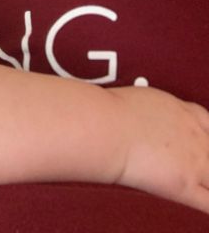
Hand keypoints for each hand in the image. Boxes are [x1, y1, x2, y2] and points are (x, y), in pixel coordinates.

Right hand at [108, 85, 208, 212]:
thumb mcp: (144, 100)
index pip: (208, 124)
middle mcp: (196, 137)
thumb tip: (149, 117)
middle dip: (205, 157)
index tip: (200, 141)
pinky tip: (201, 206)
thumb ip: (158, 112)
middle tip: (195, 162)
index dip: (206, 136)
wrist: (108, 129)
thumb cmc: (114, 112)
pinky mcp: (184, 186)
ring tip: (195, 180)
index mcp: (185, 112)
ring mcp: (195, 163)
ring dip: (207, 178)